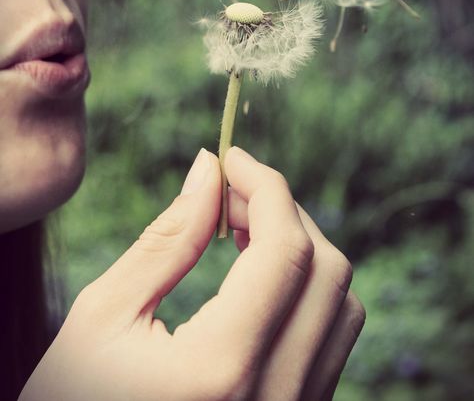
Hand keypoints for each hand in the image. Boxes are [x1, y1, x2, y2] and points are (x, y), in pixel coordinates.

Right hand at [19, 147, 364, 400]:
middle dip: (283, 211)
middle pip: (326, 270)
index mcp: (221, 370)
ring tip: (244, 231)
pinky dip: (304, 289)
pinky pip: (330, 338)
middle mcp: (276, 399)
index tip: (233, 158)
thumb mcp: (104, 316)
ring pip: (341, 305)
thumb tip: (209, 170)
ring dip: (300, 249)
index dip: (264, 186)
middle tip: (231, 194)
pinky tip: (258, 275)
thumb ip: (168, 237)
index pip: (284, 248)